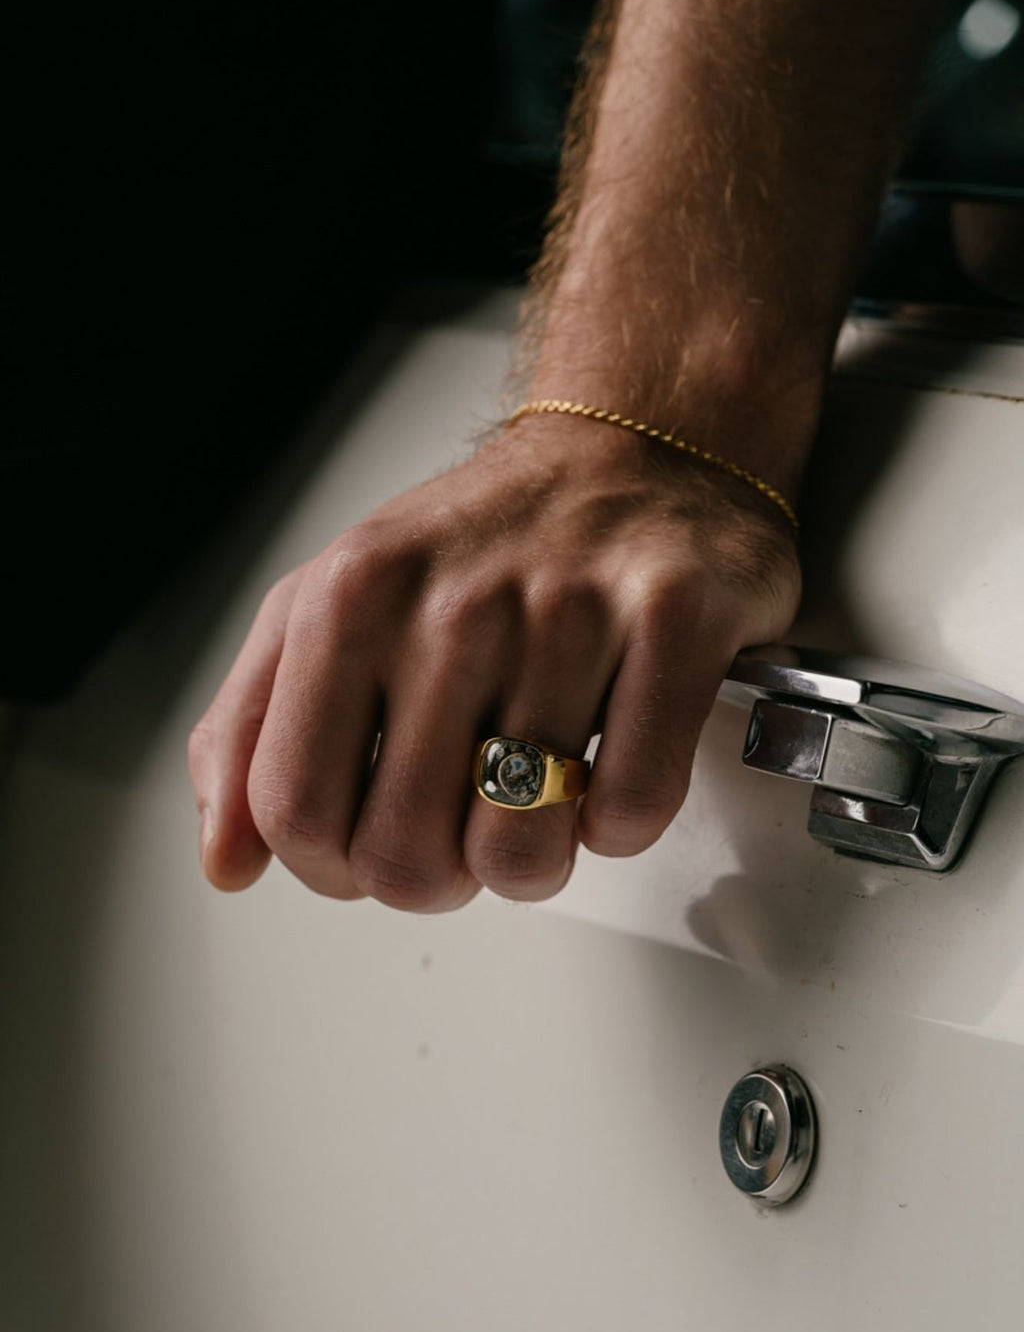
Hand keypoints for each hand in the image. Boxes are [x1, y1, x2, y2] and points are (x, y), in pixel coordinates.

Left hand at [188, 412, 800, 911]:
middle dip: (435, 878)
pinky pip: (630, 809)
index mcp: (351, 597)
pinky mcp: (675, 621)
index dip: (330, 867)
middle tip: (460, 830)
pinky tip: (604, 765)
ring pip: (521, 852)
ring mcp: (571, 610)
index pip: (295, 809)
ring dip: (529, 862)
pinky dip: (617, 822)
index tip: (366, 847)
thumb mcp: (330, 609)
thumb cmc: (479, 550)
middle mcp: (455, 600)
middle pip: (405, 856)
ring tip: (535, 804)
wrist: (630, 453)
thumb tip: (228, 860)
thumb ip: (253, 728)